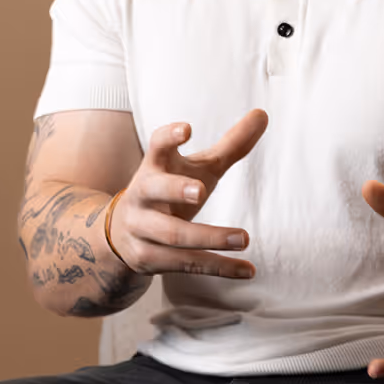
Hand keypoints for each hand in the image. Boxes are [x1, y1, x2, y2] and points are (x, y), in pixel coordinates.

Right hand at [108, 109, 267, 278]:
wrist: (120, 235)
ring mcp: (142, 228)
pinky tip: (247, 270)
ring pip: (173, 235)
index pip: (156, 146)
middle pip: (153, 190)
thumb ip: (230, 145)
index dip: (168, 137)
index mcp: (154, 166)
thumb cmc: (170, 192)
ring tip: (244, 238)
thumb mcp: (198, 168)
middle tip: (200, 190)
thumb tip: (263, 114)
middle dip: (175, 189)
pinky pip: (185, 264)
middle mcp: (142, 195)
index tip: (186, 129)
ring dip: (210, 237)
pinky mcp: (149, 258)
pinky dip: (218, 267)